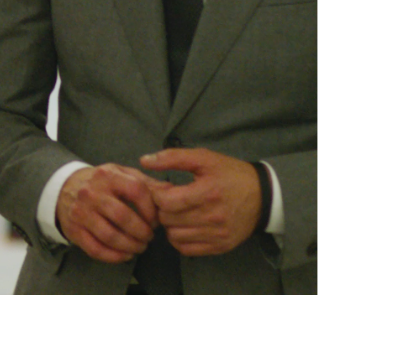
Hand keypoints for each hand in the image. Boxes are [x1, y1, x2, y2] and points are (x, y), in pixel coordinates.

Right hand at [56, 163, 169, 263]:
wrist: (66, 187)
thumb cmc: (102, 183)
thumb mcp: (122, 175)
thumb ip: (147, 184)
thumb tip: (172, 192)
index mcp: (107, 175)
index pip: (136, 191)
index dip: (150, 209)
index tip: (155, 220)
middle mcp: (91, 192)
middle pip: (123, 217)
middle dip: (142, 232)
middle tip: (149, 237)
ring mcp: (81, 211)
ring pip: (110, 236)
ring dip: (131, 246)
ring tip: (139, 247)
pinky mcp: (74, 229)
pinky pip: (96, 249)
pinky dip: (115, 257)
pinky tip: (125, 254)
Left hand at [140, 148, 261, 255]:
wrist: (262, 195)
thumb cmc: (230, 173)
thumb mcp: (204, 158)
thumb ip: (172, 157)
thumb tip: (144, 161)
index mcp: (207, 192)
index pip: (167, 202)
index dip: (157, 194)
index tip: (163, 188)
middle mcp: (213, 217)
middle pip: (168, 220)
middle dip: (162, 208)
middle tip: (168, 199)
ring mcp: (217, 235)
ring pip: (175, 236)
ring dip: (170, 224)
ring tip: (176, 212)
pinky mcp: (220, 247)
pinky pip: (187, 249)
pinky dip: (179, 239)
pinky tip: (184, 225)